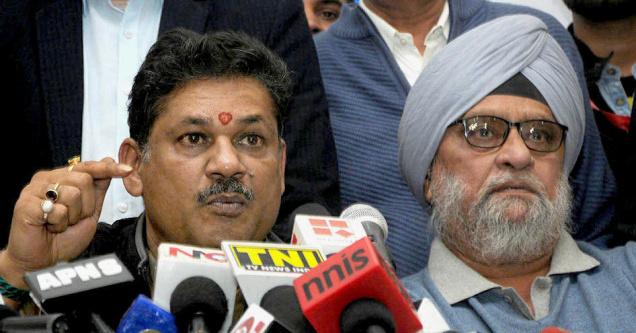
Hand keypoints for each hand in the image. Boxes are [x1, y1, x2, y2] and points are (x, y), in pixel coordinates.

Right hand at [0, 157, 132, 288]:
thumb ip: (98, 189)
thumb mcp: (90, 212)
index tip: (127, 170)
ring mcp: (34, 190)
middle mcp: (47, 179)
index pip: (89, 167)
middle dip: (86, 205)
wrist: (43, 260)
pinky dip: (58, 223)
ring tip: (60, 223)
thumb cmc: (63, 238)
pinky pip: (57, 209)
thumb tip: (109, 161)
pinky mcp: (25, 203)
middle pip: (84, 180)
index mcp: (62, 178)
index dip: (109, 168)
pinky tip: (49, 226)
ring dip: (71, 216)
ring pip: (71, 194)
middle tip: (72, 218)